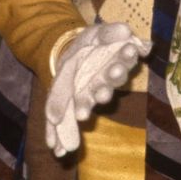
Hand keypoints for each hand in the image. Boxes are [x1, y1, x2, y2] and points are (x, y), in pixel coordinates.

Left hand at [43, 21, 146, 157]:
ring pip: (87, 103)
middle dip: (106, 89)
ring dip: (85, 108)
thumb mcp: (98, 32)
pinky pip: (63, 121)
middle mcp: (103, 84)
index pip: (122, 64)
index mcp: (113, 65)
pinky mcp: (70, 103)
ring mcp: (87, 94)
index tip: (124, 58)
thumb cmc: (91, 44)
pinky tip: (54, 148)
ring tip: (81, 114)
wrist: (70, 53)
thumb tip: (126, 31)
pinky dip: (58, 136)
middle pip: (107, 86)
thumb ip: (110, 33)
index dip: (124, 62)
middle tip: (103, 93)